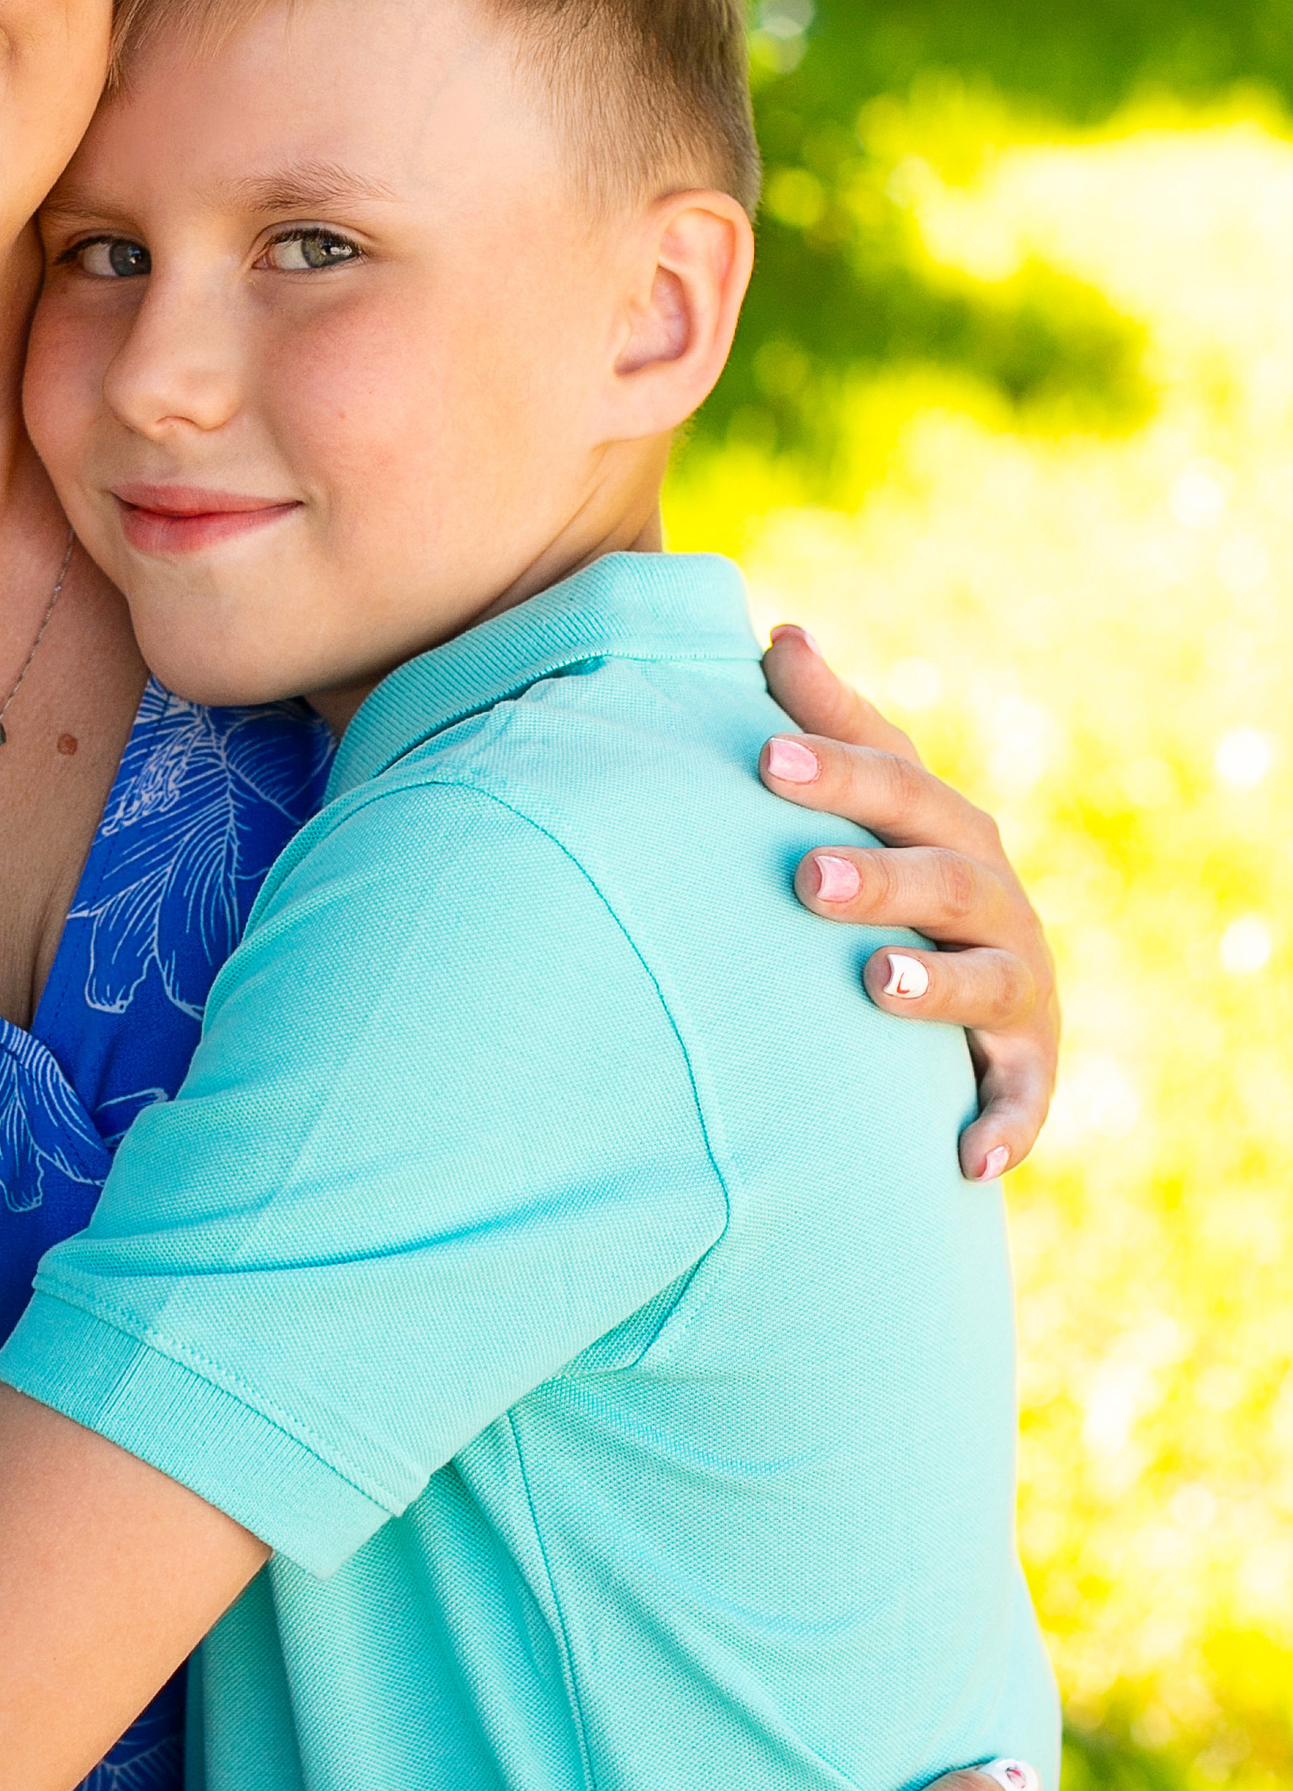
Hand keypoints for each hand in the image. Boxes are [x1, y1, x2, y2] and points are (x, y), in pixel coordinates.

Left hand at [758, 626, 1060, 1178]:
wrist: (972, 998)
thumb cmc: (902, 877)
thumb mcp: (874, 806)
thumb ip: (832, 726)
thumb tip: (777, 632)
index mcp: (948, 829)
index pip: (896, 785)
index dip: (837, 767)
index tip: (764, 754)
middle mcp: (993, 901)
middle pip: (944, 878)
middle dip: (880, 875)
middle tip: (804, 874)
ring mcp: (1017, 986)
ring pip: (988, 981)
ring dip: (936, 984)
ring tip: (874, 980)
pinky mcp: (1026, 1068)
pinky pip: (1021, 1102)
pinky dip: (1002, 1128)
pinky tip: (964, 1158)